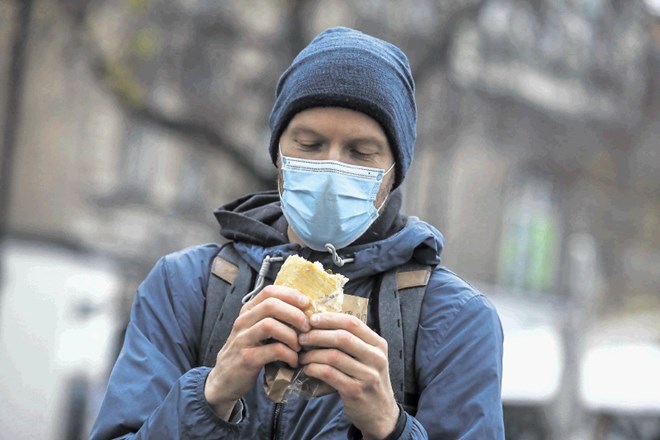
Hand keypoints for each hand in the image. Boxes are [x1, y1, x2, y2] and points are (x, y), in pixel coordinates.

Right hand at [204, 285, 310, 419]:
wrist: (224, 379)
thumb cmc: (248, 351)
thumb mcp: (256, 330)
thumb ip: (273, 318)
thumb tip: (304, 309)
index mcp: (248, 311)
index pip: (269, 292)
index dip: (291, 295)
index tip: (307, 304)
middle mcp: (243, 321)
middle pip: (271, 305)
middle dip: (295, 314)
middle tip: (307, 327)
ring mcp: (243, 339)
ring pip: (270, 325)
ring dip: (292, 335)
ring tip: (299, 346)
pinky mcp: (247, 358)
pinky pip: (273, 350)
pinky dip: (289, 354)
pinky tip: (293, 361)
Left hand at [298, 313, 398, 438]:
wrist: (380, 413)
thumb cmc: (368, 379)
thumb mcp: (368, 357)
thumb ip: (352, 342)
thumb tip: (319, 324)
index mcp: (378, 344)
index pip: (352, 323)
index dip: (330, 319)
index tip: (312, 319)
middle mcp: (376, 358)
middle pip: (342, 337)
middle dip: (317, 335)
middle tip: (302, 337)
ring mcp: (367, 375)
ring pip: (333, 356)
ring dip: (312, 354)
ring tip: (302, 355)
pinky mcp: (355, 391)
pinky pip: (329, 374)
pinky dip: (314, 368)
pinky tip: (308, 369)